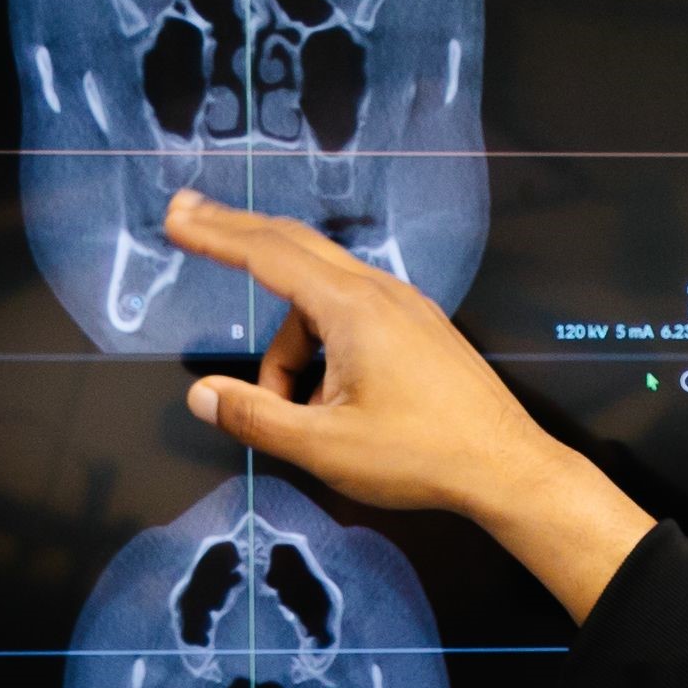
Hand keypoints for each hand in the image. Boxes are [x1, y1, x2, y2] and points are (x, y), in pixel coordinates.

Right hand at [166, 191, 652, 622]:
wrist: (511, 471)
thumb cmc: (425, 458)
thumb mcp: (325, 447)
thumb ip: (256, 418)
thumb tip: (202, 395)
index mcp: (354, 309)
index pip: (268, 253)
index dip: (215, 235)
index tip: (176, 216)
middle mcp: (383, 294)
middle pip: (295, 249)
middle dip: (239, 237)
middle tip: (190, 221)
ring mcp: (408, 310)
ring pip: (324, 303)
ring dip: (292, 348)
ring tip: (299, 417)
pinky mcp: (423, 333)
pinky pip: (356, 320)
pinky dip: (326, 349)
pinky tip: (331, 403)